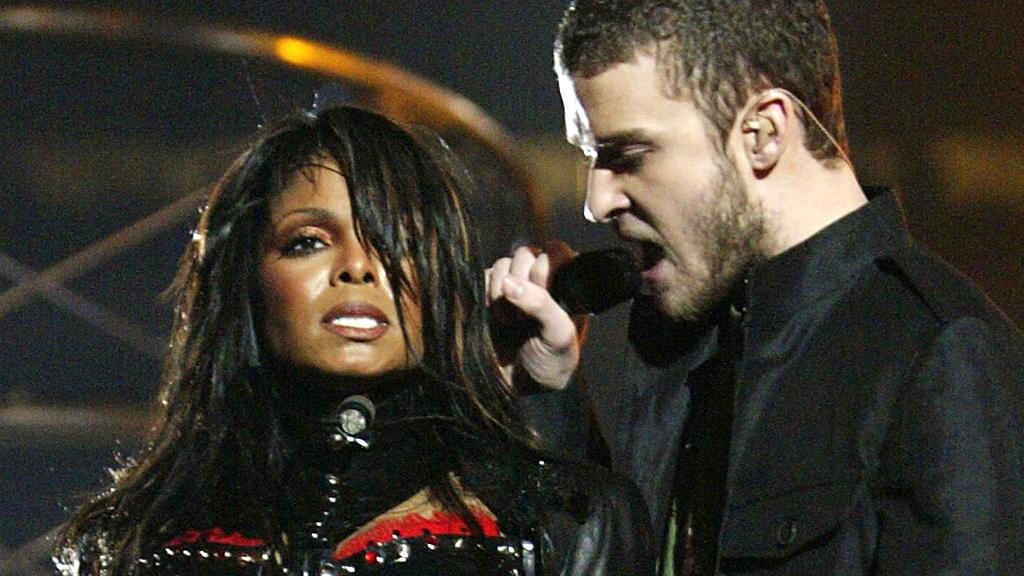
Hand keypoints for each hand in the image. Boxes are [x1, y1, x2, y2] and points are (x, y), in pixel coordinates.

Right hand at [485, 242, 581, 391]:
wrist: (518, 388)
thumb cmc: (549, 363)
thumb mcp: (557, 336)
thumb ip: (541, 306)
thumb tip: (510, 282)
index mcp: (565, 284)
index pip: (555, 252)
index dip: (545, 269)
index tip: (543, 293)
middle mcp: (539, 280)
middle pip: (525, 254)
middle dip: (522, 281)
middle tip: (524, 315)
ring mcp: (512, 285)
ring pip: (502, 264)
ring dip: (502, 291)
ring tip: (510, 321)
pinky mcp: (487, 293)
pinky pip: (482, 277)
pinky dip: (486, 294)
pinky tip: (494, 317)